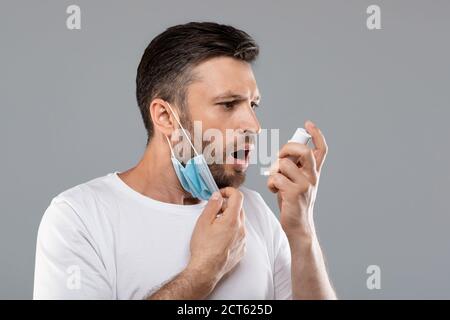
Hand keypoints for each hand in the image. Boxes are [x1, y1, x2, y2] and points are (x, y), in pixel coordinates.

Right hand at [186, 187, 245, 294]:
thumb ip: (212, 205)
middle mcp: (242, 229)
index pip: (238, 197)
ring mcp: (243, 240)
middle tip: (214, 211)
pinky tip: (220, 237)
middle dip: (227, 205)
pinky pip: (240, 234)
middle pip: (239, 209)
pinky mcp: (242, 249)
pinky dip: (232, 231)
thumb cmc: (203, 247)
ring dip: (229, 219)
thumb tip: (218, 195)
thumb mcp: (203, 222)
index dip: (228, 191)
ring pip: (239, 222)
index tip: (220, 194)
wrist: (206, 270)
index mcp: (233, 220)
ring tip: (215, 226)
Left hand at [267, 120, 327, 237]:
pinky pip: (276, 178)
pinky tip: (274, 190)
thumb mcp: (297, 182)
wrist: (298, 226)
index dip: (316, 134)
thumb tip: (284, 153)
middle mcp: (312, 177)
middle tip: (280, 157)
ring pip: (284, 164)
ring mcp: (305, 185)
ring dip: (274, 170)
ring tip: (275, 181)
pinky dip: (270, 183)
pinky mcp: (294, 194)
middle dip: (287, 148)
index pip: (321, 150)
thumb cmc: (293, 202)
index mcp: (314, 173)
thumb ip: (294, 168)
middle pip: (304, 151)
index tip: (308, 124)